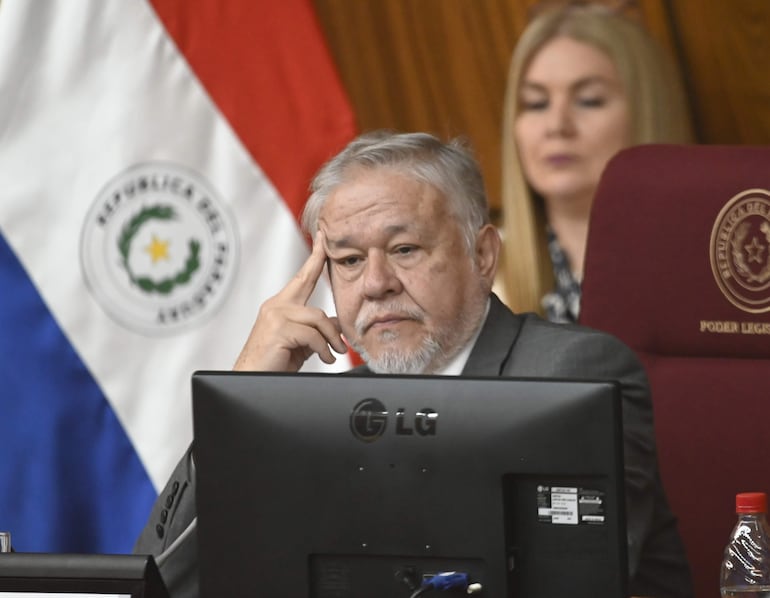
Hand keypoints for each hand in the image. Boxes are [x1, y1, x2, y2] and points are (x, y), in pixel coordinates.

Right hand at [233, 231, 347, 371]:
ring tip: (334, 354)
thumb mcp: (300, 344)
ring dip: (331, 338)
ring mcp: (276, 316)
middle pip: (308, 285)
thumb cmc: (273, 363)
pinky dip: (323, 349)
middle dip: (320, 266)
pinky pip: (313, 335)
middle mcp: (276, 306)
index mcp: (280, 306)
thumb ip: (315, 330)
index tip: (323, 238)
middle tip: (334, 271)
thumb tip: (336, 323)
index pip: (302, 277)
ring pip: (318, 317)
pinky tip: (325, 359)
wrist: (251, 381)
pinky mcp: (279, 330)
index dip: (315, 257)